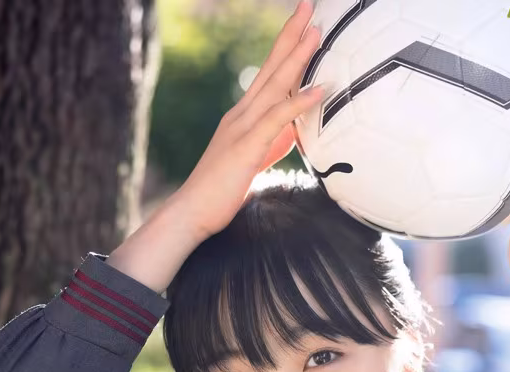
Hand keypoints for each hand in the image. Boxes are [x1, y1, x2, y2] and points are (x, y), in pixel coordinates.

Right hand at [176, 0, 323, 240]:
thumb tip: (293, 133)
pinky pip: (276, 119)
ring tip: (316, 31)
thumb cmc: (220, 192)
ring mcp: (241, 128)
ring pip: (273, 85)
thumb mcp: (253, 160)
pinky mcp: (246, 147)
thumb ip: (272, 143)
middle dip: (291, 35)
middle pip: (271, 67)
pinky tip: (318, 88)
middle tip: (309, 6)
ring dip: (296, 57)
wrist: (191, 212)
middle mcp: (241, 114)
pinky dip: (298, 102)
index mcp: (242, 117)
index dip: (286, 47)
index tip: (304, 25)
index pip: (268, 74)